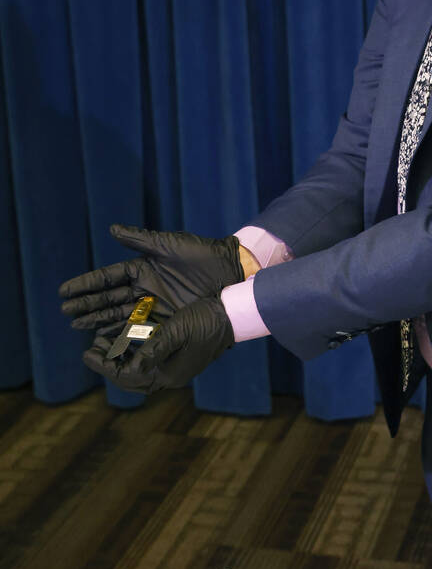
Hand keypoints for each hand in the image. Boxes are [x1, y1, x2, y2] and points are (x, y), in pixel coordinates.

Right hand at [59, 225, 244, 331]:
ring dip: (99, 320)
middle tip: (66, 312)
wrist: (229, 270)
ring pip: (119, 314)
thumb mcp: (168, 245)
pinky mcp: (166, 319)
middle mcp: (144, 289)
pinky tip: (106, 339)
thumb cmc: (201, 254)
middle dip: (87, 306)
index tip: (64, 291)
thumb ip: (140, 240)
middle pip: (108, 298)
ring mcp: (154, 305)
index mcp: (141, 269)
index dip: (86, 285)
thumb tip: (112, 229)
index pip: (107, 278)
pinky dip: (122, 333)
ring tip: (78, 326)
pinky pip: (140, 327)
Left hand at [82, 297, 233, 392]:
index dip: (104, 366)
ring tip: (104, 343)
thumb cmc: (205, 320)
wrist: (233, 315)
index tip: (87, 351)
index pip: (128, 377)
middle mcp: (170, 374)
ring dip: (119, 359)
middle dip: (108, 366)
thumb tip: (129, 367)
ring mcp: (175, 366)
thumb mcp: (176, 331)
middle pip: (131, 379)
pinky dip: (132, 352)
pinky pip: (148, 360)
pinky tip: (124, 339)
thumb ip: (153, 349)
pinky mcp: (179, 356)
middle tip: (92, 349)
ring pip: (138, 370)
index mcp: (169, 373)